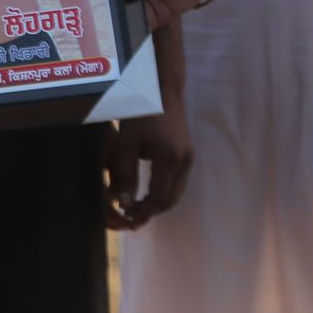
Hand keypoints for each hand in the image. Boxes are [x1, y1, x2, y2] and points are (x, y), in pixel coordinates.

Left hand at [103, 101, 192, 229]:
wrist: (161, 92)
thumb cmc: (140, 115)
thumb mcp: (126, 144)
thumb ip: (125, 175)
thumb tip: (123, 203)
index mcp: (170, 161)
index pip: (158, 199)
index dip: (144, 212)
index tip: (129, 221)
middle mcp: (184, 163)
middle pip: (170, 200)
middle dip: (152, 212)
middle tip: (132, 218)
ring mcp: (188, 159)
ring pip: (176, 193)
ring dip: (158, 203)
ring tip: (138, 208)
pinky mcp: (187, 154)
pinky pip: (178, 182)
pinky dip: (165, 192)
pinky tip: (148, 192)